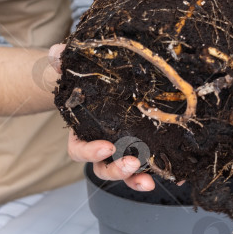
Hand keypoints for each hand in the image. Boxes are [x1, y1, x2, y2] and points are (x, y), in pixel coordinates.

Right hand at [50, 44, 155, 191]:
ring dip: (136, 179)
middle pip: (104, 168)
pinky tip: (178, 176)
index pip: (79, 151)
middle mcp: (101, 149)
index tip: (106, 147)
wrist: (105, 85)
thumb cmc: (88, 82)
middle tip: (133, 163)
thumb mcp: (75, 70)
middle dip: (118, 170)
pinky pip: (150, 167)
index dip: (90, 153)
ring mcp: (122, 153)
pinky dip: (163, 173)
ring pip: (126, 174)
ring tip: (149, 181)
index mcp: (81, 134)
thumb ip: (64, 62)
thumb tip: (55, 52)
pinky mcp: (143, 152)